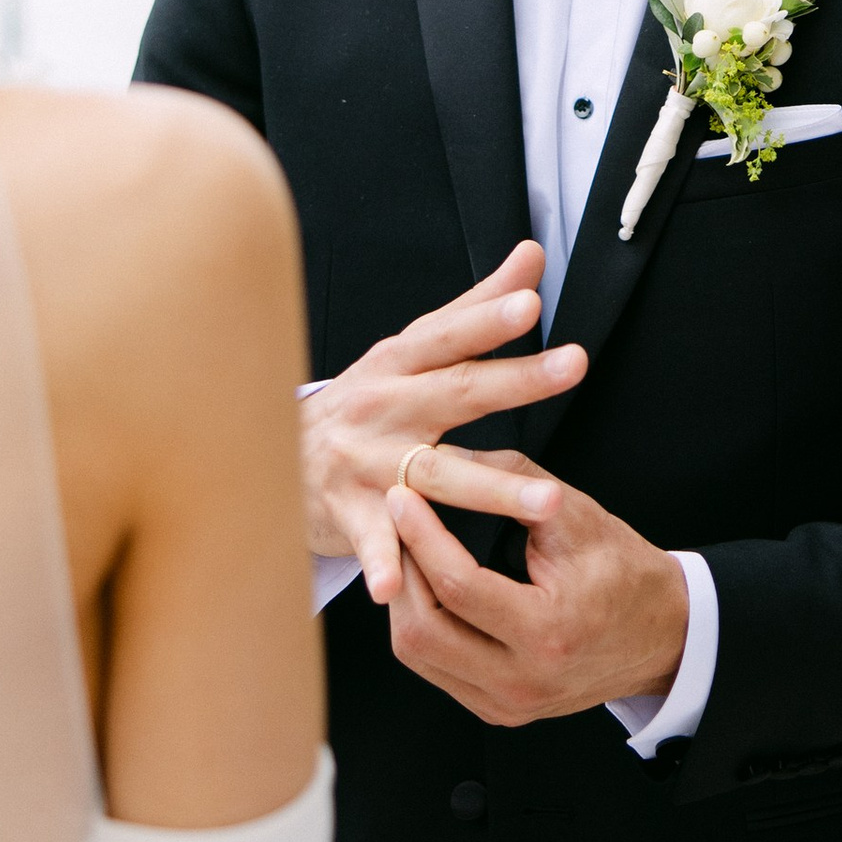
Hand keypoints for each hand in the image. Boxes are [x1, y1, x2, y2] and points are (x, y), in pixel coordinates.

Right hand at [301, 241, 585, 600]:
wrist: (266, 457)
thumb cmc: (364, 400)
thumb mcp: (411, 347)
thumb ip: (476, 306)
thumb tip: (533, 253)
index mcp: (400, 363)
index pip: (450, 334)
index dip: (488, 317)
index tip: (532, 303)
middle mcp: (385, 406)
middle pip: (458, 392)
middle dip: (517, 381)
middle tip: (575, 365)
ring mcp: (366, 463)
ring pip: (437, 476)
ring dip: (491, 490)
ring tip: (547, 501)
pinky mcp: (350, 515)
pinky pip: (372, 541)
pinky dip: (382, 563)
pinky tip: (396, 589)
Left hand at [384, 448, 688, 726]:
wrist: (664, 636)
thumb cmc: (624, 570)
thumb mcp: (578, 516)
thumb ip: (512, 480)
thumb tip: (445, 456)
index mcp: (549, 630)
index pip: (458, 585)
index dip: (420, 536)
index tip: (402, 496)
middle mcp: (524, 680)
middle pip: (422, 631)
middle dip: (401, 570)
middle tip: (397, 523)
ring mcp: (509, 704)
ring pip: (418, 655)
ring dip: (403, 599)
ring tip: (408, 551)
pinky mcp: (499, 711)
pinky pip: (435, 670)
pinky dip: (420, 625)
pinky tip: (426, 588)